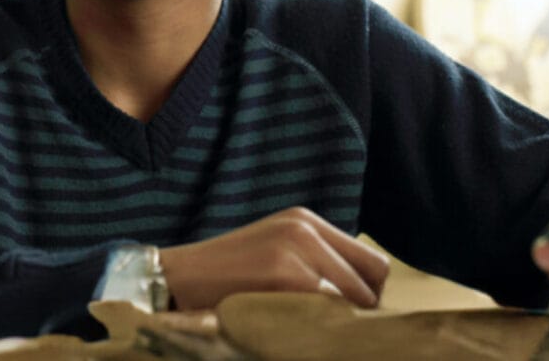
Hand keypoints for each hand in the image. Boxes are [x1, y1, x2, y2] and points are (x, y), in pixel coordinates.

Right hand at [159, 207, 389, 311]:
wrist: (175, 279)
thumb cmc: (224, 276)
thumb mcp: (274, 250)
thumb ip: (314, 260)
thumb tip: (364, 295)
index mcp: (305, 220)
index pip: (372, 261)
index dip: (368, 292)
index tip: (348, 312)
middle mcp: (305, 228)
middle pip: (373, 279)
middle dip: (362, 308)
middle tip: (335, 325)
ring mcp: (296, 249)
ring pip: (356, 298)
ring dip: (341, 319)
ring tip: (312, 326)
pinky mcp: (285, 274)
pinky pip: (329, 310)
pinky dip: (320, 326)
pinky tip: (296, 328)